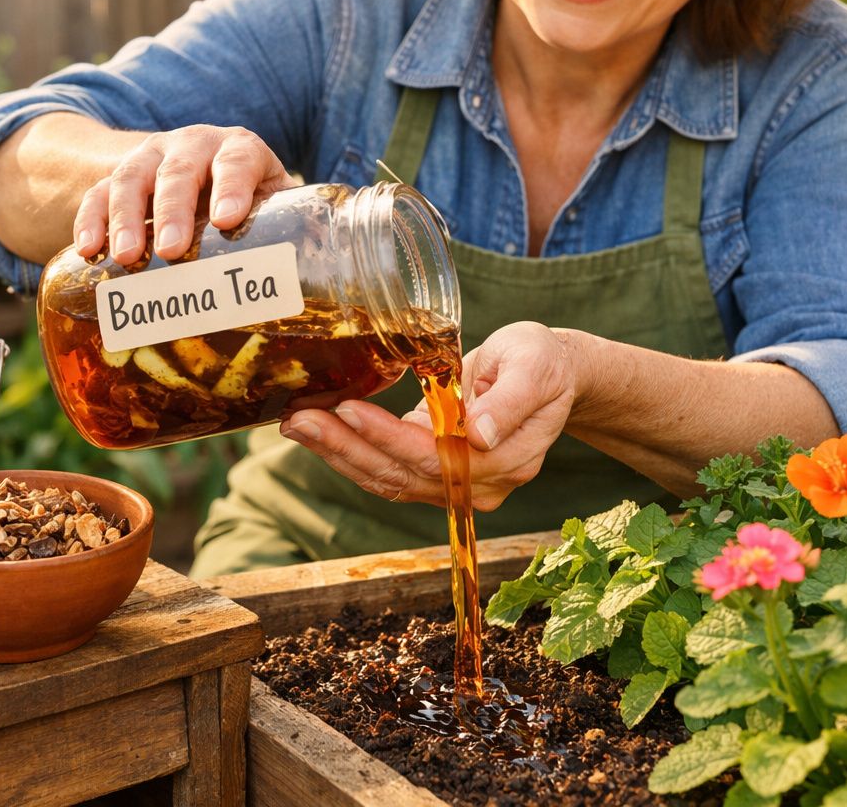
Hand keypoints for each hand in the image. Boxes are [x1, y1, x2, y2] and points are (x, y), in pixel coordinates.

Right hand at [73, 125, 296, 262]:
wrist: (192, 172)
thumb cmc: (246, 200)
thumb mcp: (272, 204)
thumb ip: (294, 230)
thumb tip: (326, 283)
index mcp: (239, 150)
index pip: (237, 159)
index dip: (233, 186)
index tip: (229, 219)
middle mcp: (192, 146)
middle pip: (178, 170)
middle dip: (173, 209)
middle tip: (173, 250)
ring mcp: (149, 160)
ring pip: (131, 179)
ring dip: (125, 218)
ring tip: (126, 257)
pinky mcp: (114, 179)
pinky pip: (95, 194)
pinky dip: (89, 220)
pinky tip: (87, 250)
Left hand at [279, 322, 580, 509]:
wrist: (549, 374)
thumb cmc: (542, 362)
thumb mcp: (535, 367)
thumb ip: (509, 401)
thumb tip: (479, 435)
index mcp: (506, 459)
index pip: (436, 458)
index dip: (388, 438)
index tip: (348, 409)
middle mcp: (479, 484)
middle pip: (402, 475)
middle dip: (347, 448)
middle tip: (301, 419)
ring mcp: (456, 484)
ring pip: (388, 479)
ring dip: (339, 454)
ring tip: (297, 424)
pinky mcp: (434, 473)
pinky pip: (387, 472)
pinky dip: (350, 454)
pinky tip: (318, 433)